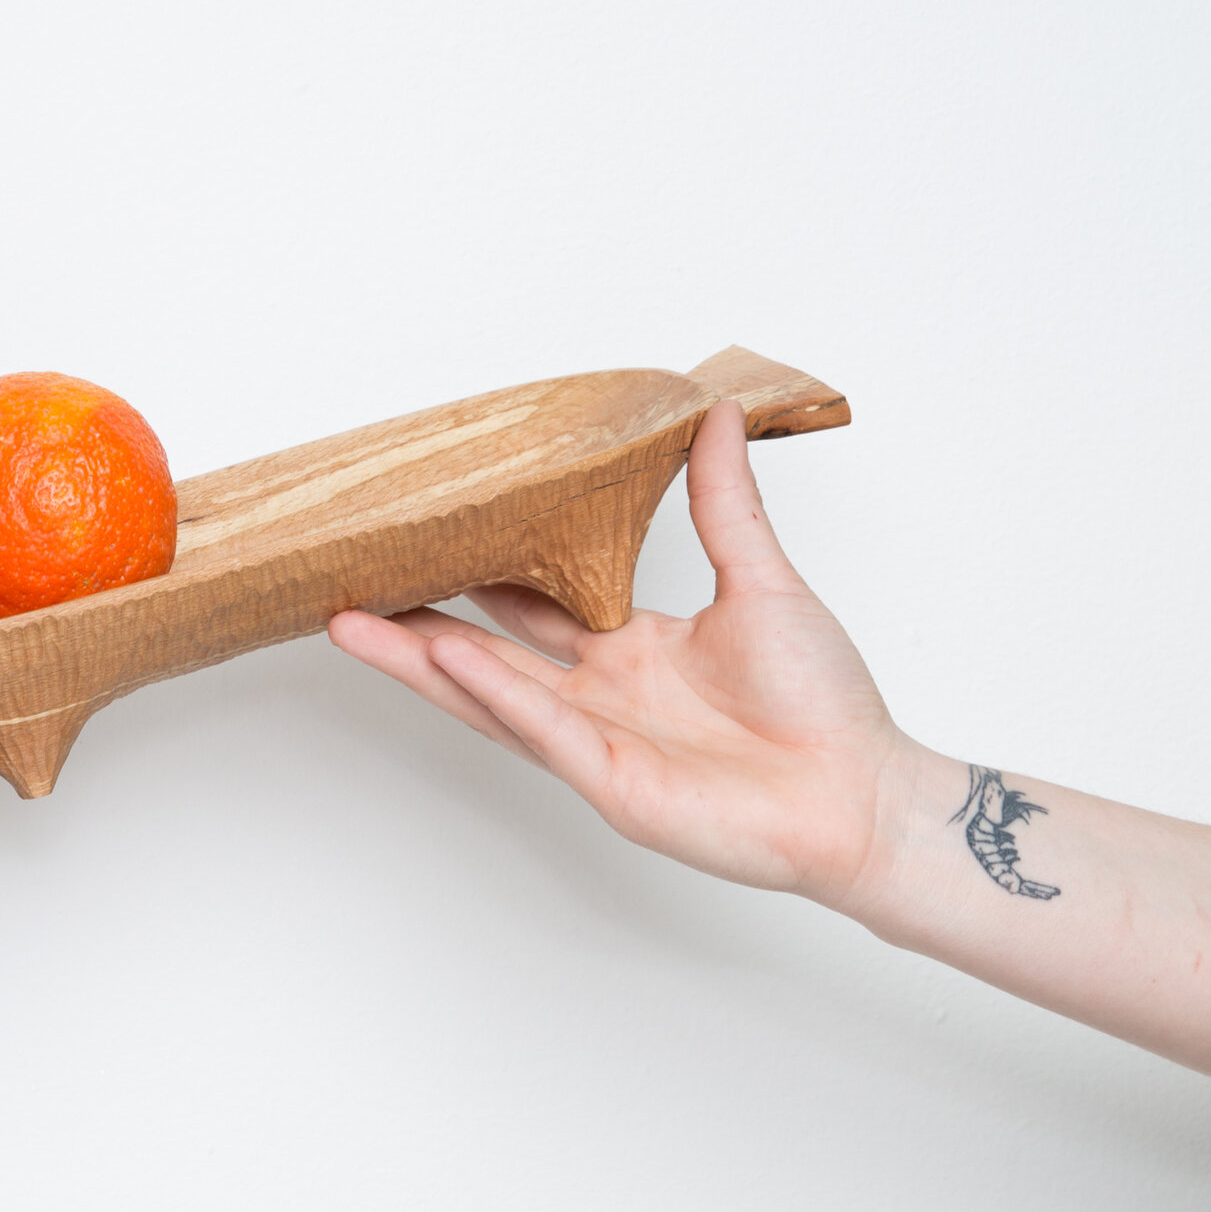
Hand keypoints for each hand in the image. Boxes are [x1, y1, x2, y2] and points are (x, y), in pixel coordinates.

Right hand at [327, 400, 903, 907]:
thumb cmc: (824, 704)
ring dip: (422, 662)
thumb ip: (723, 504)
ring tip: (350, 626)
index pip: (532, 607)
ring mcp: (598, 742)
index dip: (477, 575)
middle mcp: (602, 695)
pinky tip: (449, 661)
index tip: (425, 535)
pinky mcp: (613, 782)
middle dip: (416, 621)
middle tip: (350, 583)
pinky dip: (499, 695)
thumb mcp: (762, 581)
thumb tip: (711, 417)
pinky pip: (545, 730)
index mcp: (631, 650)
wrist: (860, 794)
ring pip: (491, 695)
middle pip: (486, 652)